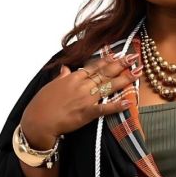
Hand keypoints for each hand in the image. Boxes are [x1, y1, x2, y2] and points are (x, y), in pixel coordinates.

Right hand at [20, 53, 140, 148]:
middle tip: (134, 57)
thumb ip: (62, 77)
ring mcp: (85, 99)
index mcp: (72, 78)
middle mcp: (81, 86)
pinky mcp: (87, 113)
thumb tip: (66, 68)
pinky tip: (129, 102)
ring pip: (108, 86)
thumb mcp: (51, 86)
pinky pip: (105, 108)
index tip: (118, 54)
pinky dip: (117, 106)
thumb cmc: (42, 104)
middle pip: (105, 73)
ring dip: (124, 79)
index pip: (94, 66)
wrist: (37, 122)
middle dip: (121, 64)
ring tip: (138, 72)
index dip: (107, 60)